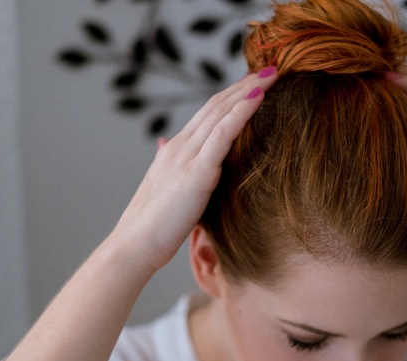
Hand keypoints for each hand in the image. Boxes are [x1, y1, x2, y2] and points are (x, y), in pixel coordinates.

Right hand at [109, 67, 277, 271]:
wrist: (134, 244)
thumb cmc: (154, 228)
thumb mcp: (167, 192)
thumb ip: (174, 169)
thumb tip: (165, 147)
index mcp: (175, 151)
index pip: (207, 115)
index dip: (231, 96)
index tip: (253, 84)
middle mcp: (180, 146)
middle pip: (216, 105)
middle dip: (244, 84)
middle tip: (270, 69)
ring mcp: (187, 156)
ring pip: (221, 112)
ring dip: (248, 89)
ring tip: (273, 73)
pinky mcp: (197, 172)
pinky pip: (223, 134)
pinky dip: (242, 112)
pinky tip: (259, 97)